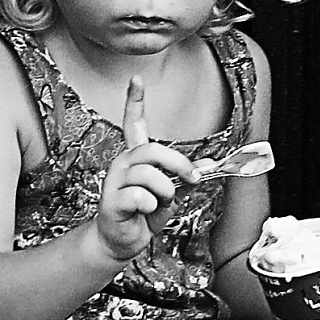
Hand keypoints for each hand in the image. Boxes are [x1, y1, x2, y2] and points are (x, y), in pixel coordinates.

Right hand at [93, 77, 198, 263]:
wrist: (122, 240)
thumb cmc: (144, 214)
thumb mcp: (170, 193)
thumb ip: (184, 178)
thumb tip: (208, 166)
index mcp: (136, 158)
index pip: (133, 123)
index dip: (134, 101)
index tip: (136, 79)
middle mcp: (123, 163)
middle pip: (152, 150)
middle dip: (178, 165)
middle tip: (190, 180)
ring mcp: (115, 181)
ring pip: (149, 175)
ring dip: (165, 192)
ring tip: (159, 203)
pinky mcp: (111, 200)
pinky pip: (140, 197)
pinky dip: (151, 207)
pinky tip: (143, 212)